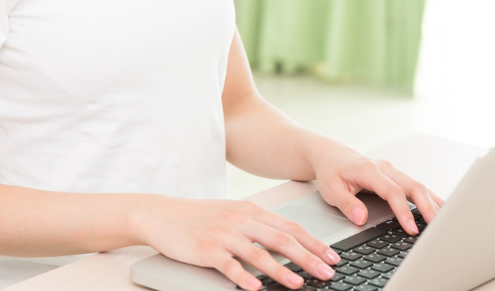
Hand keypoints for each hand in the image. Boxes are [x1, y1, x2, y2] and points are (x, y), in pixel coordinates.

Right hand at [139, 196, 340, 290]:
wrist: (162, 214)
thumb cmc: (200, 217)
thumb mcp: (233, 214)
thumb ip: (258, 227)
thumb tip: (288, 244)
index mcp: (251, 211)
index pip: (290, 227)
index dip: (314, 242)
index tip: (332, 256)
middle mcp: (241, 220)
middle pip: (282, 239)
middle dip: (309, 257)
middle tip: (328, 271)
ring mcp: (224, 234)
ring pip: (259, 253)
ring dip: (281, 270)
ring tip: (298, 283)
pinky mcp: (206, 249)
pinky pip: (229, 265)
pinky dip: (244, 277)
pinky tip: (256, 288)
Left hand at [310, 145, 446, 235]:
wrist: (332, 154)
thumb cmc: (331, 171)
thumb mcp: (330, 189)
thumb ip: (346, 203)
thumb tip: (361, 218)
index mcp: (370, 170)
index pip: (393, 192)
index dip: (404, 211)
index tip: (411, 229)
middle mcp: (386, 168)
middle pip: (414, 186)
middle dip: (428, 207)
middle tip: (438, 227)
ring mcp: (393, 171)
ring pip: (419, 185)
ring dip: (433, 203)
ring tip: (447, 220)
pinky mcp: (396, 176)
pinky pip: (416, 186)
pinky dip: (430, 198)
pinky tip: (440, 208)